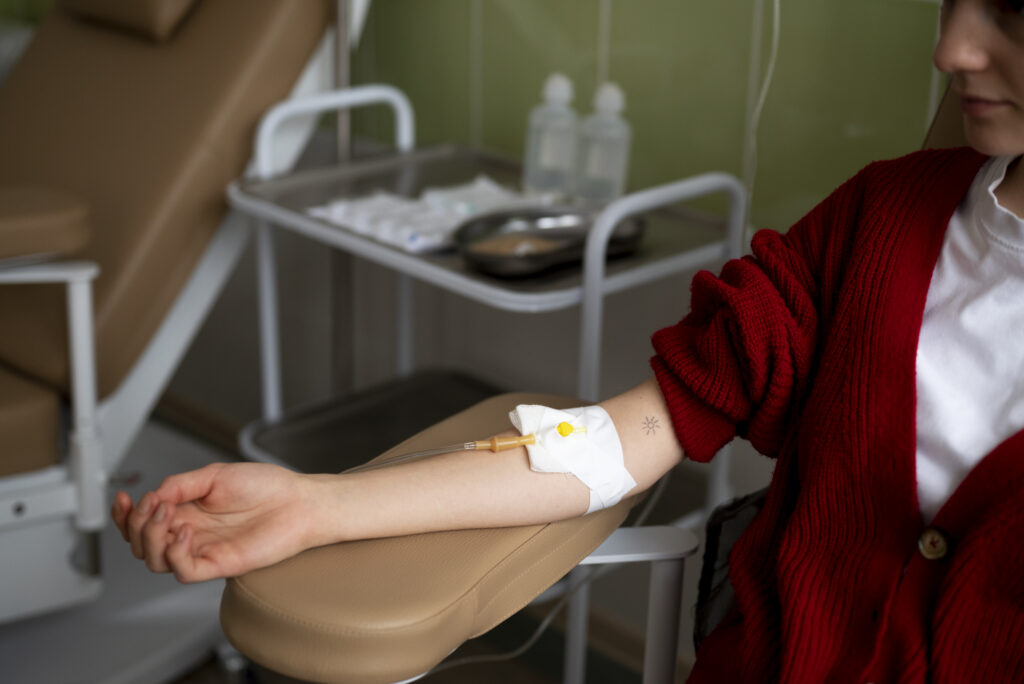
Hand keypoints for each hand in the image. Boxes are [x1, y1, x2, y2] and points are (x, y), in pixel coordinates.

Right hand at [111, 462, 324, 582]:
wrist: (300, 502)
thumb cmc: (267, 487)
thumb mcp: (215, 475)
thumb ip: (179, 484)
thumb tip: (151, 496)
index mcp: (188, 511)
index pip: (143, 522)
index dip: (125, 514)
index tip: (122, 498)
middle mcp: (191, 532)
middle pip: (141, 544)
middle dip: (135, 525)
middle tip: (154, 506)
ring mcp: (203, 550)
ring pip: (154, 560)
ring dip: (151, 537)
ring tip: (168, 516)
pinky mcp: (219, 564)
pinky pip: (183, 571)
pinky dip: (175, 553)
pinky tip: (186, 532)